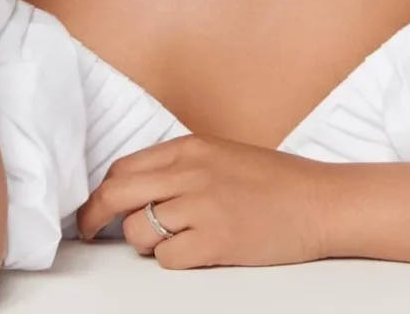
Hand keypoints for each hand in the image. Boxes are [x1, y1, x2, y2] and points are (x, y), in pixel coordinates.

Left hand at [76, 134, 334, 269]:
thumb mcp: (220, 156)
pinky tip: (196, 253)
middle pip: (116, 194)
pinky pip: (167, 259)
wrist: (320, 202)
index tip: (97, 207)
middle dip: (94, 216)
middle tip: (89, 231)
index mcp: (189, 148)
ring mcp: (202, 205)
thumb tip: (134, 187)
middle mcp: (190, 172)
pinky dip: (173, 261)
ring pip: (138, 230)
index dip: (103, 191)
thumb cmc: (274, 182)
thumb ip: (179, 166)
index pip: (122, 167)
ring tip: (173, 241)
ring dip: (145, 243)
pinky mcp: (216, 240)